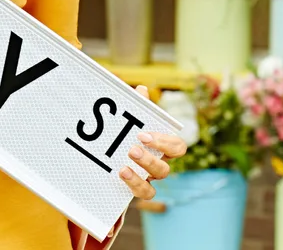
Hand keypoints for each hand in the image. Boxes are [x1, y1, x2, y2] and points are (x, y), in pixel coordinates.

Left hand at [118, 85, 186, 199]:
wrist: (106, 162)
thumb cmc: (126, 137)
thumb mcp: (129, 122)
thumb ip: (137, 107)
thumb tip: (141, 89)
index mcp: (161, 148)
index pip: (177, 147)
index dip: (164, 142)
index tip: (143, 134)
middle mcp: (159, 164)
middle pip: (166, 165)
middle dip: (150, 157)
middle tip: (132, 149)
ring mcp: (150, 178)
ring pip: (157, 179)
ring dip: (142, 171)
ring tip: (124, 164)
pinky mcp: (138, 189)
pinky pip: (146, 192)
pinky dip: (135, 184)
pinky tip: (123, 174)